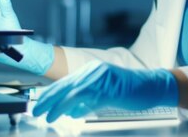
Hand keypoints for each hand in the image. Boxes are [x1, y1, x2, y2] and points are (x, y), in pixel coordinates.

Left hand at [32, 60, 177, 122]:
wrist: (151, 86)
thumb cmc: (129, 91)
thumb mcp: (104, 93)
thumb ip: (87, 99)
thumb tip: (69, 110)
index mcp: (92, 70)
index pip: (66, 81)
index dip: (51, 93)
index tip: (39, 104)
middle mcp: (95, 71)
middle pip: (66, 85)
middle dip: (48, 99)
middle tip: (36, 111)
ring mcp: (103, 79)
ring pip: (74, 92)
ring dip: (58, 105)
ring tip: (48, 116)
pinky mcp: (111, 89)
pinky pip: (89, 98)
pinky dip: (76, 107)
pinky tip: (69, 115)